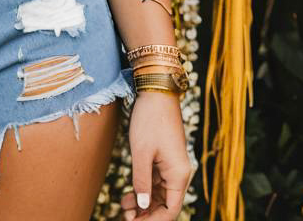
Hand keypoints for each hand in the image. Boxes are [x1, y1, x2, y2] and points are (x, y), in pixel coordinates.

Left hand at [120, 91, 194, 220]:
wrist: (156, 92)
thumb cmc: (150, 120)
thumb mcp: (141, 152)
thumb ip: (142, 181)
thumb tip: (143, 207)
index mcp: (178, 175)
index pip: (170, 210)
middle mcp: (178, 173)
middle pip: (164, 204)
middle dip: (146, 214)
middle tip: (124, 216)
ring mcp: (171, 166)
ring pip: (158, 194)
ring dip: (143, 203)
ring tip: (124, 206)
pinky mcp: (163, 159)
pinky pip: (155, 181)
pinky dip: (143, 189)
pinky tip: (128, 194)